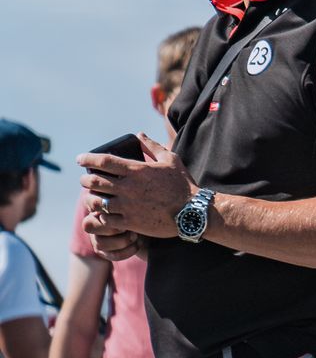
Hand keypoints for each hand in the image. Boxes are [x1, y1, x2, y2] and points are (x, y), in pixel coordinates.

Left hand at [79, 136, 194, 240]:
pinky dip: (101, 215)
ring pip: (96, 201)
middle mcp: (128, 187)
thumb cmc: (183, 185)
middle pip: (94, 181)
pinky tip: (103, 213)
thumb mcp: (171, 160)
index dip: (87, 159)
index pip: (102, 161)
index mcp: (136, 170)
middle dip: (85, 179)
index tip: (80, 159)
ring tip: (92, 197)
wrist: (193, 212)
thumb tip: (139, 135)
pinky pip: (106, 219)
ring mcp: (128, 206)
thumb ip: (153, 146)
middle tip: (86, 179)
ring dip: (90, 198)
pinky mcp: (131, 222)